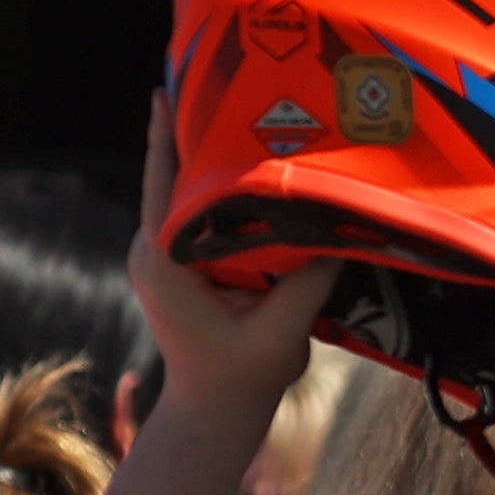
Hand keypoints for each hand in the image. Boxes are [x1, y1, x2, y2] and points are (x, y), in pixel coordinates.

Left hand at [125, 98, 332, 424]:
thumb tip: (341, 224)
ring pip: (182, 195)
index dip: (167, 137)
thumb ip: (310, 276)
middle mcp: (152, 251)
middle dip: (194, 133)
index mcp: (164, 262)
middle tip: (221, 84)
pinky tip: (248, 166)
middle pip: (170, 179)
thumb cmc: (242, 376)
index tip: (167, 90)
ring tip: (240, 114)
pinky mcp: (178, 262)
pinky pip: (195, 214)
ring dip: (209, 160)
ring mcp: (161, 256)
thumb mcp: (283, 329)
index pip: (162, 186)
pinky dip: (217, 188)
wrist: (215, 410)